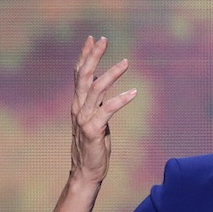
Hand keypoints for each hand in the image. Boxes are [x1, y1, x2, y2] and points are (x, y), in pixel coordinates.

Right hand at [70, 36, 135, 184]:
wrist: (86, 172)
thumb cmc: (92, 146)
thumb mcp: (94, 119)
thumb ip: (95, 102)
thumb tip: (100, 82)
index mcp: (78, 104)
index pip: (80, 74)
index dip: (85, 56)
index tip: (93, 39)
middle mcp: (78, 108)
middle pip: (84, 75)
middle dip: (93, 56)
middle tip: (104, 39)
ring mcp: (84, 119)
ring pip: (96, 89)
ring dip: (111, 74)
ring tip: (126, 62)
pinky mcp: (92, 130)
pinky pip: (107, 110)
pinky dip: (121, 100)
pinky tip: (134, 93)